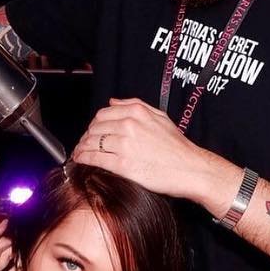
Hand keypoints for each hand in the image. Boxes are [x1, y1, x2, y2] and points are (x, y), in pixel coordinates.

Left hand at [72, 97, 204, 198]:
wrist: (190, 169)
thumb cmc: (177, 147)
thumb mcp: (160, 117)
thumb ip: (135, 106)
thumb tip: (113, 101)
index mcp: (136, 112)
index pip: (103, 114)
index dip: (94, 124)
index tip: (92, 131)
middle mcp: (128, 125)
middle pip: (94, 128)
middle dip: (86, 136)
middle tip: (83, 144)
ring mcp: (124, 144)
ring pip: (91, 142)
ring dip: (81, 147)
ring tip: (79, 153)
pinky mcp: (122, 164)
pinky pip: (95, 158)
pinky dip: (83, 158)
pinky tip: (81, 160)